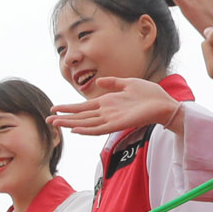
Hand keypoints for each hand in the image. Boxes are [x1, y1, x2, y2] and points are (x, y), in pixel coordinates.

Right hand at [56, 75, 181, 137]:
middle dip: (64, 118)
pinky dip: (87, 130)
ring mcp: (111, 119)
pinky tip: (76, 130)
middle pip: (81, 116)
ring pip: (86, 123)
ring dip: (70, 124)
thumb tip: (99, 81)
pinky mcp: (118, 124)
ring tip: (55, 124)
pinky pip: (100, 129)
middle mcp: (106, 113)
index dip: (69, 108)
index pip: (84, 107)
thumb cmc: (150, 94)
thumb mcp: (128, 83)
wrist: (165, 104)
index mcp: (107, 103)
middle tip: (47, 120)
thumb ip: (113, 82)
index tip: (55, 109)